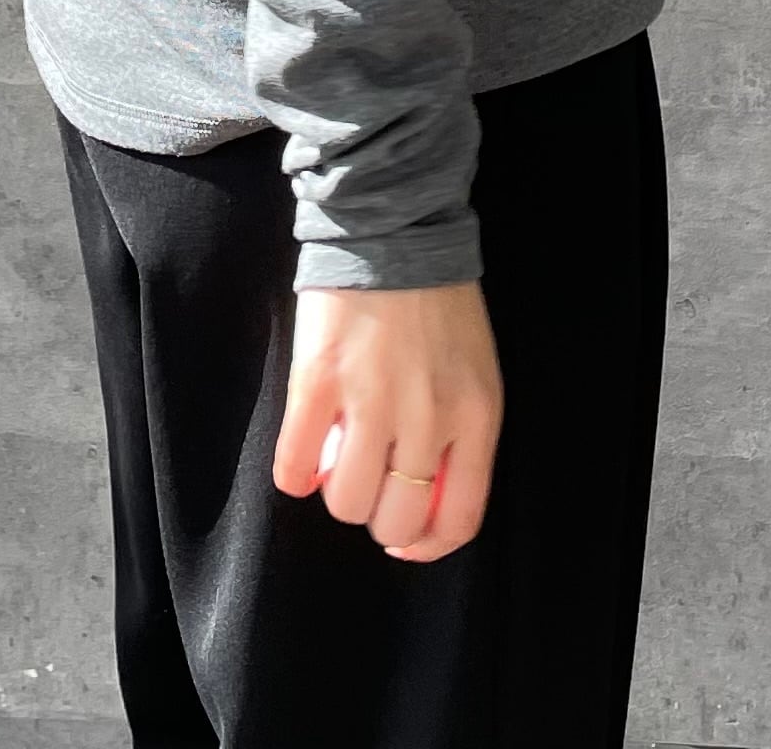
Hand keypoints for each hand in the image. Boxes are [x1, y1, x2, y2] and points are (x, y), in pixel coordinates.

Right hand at [270, 278, 503, 561]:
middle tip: (367, 483)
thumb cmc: (436, 295)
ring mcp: (371, 399)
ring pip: (347, 500)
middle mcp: (429, 417)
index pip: (458, 520)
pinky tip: (301, 456)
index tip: (404, 536)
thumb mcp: (474, 366)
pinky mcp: (319, 381)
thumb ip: (459, 429)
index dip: (425, 544)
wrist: (391, 226)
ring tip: (334, 459)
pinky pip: (296, 463)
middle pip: (396, 520)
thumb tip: (421, 496)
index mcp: (476, 415)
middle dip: (377, 516)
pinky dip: (294, 473)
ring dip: (337, 492)